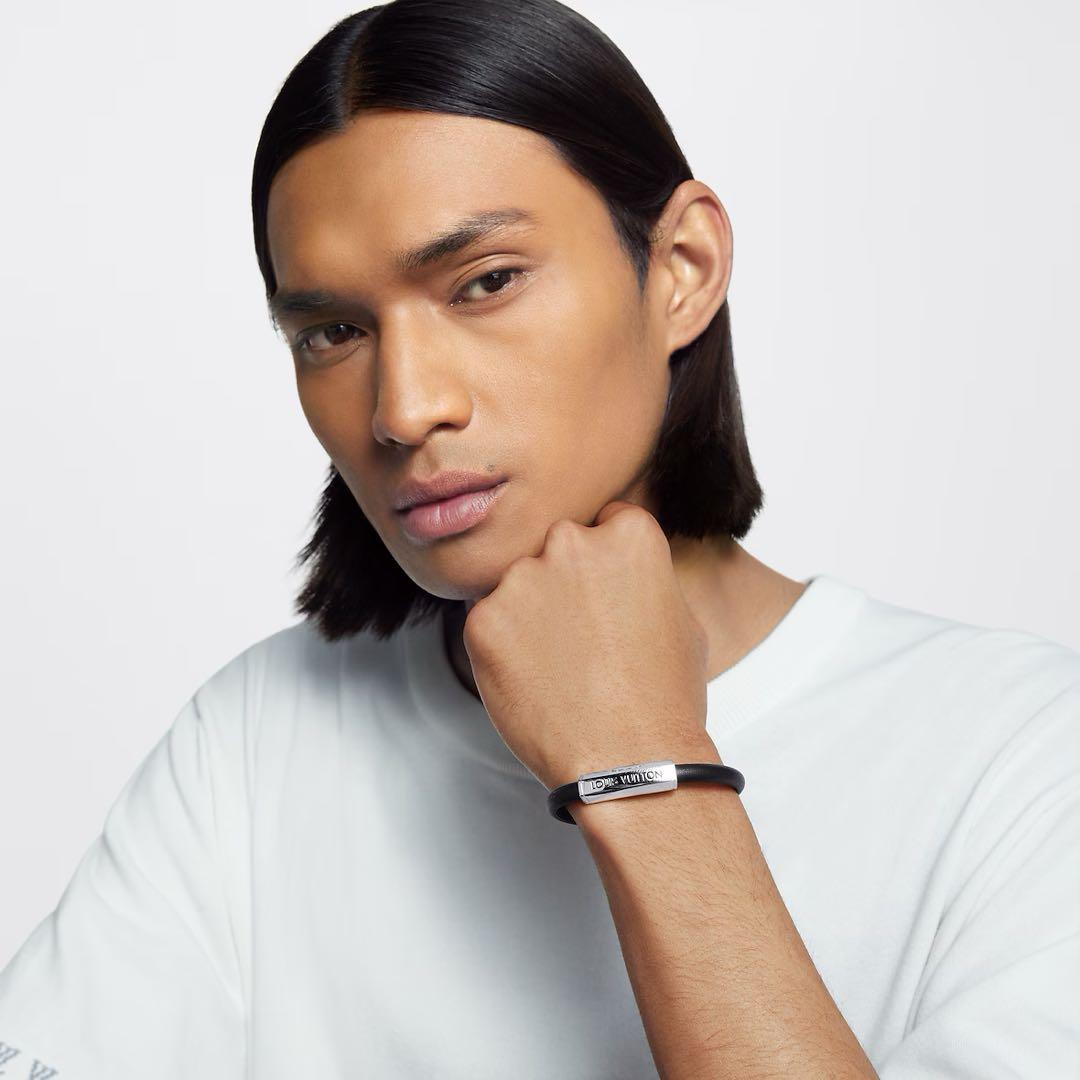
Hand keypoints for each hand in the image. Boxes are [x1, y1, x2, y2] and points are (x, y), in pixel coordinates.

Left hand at [460, 499, 718, 790]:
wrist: (631, 762)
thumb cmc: (665, 698)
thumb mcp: (681, 618)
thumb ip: (644, 578)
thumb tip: (622, 574)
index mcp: (629, 534)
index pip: (605, 524)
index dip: (605, 566)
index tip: (605, 597)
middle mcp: (572, 542)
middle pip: (556, 547)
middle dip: (563, 582)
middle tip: (579, 636)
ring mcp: (523, 579)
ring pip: (516, 583)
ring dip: (529, 612)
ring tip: (558, 666)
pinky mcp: (483, 619)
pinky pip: (487, 621)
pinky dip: (502, 647)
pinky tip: (533, 679)